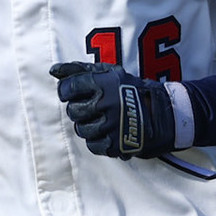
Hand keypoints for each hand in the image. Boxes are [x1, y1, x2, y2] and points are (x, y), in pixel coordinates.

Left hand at [49, 61, 174, 158]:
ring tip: (102, 118)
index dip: (66, 91)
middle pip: (73, 110)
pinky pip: (92, 145)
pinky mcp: (115, 144)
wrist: (163, 115)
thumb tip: (53, 70)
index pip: (69, 87)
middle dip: (79, 109)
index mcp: (105, 84)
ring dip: (88, 125)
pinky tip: (108, 131)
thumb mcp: (110, 73)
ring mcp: (111, 126)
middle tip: (92, 106)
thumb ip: (80, 70)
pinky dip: (97, 139)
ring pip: (81, 129)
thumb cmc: (132, 90)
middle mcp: (107, 104)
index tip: (72, 93)